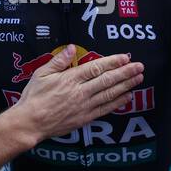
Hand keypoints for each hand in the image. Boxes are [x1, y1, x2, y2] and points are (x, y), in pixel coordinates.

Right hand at [16, 45, 142, 139]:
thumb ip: (58, 61)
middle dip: (126, 73)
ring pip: (110, 94)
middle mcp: (80, 92)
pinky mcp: (85, 118)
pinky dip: (118, 102)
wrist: (30, 123)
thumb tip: (71, 48)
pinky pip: (105, 109)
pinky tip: (127, 97)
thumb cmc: (34, 97)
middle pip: (108, 80)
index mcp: (70, 79)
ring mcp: (84, 106)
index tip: (125, 57)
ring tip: (138, 79)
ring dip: (126, 86)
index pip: (96, 68)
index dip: (113, 62)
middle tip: (140, 67)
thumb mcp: (41, 74)